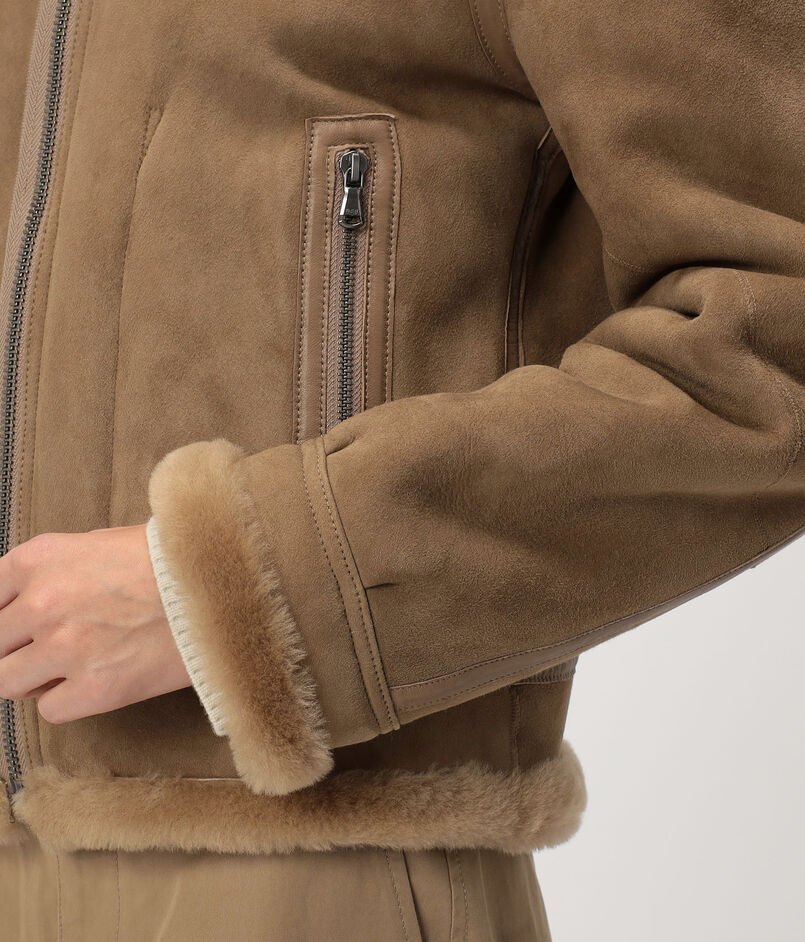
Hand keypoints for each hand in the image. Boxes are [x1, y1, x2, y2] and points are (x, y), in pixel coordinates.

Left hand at [0, 525, 190, 723]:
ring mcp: (65, 650)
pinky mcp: (94, 690)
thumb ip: (56, 569)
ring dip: (31, 676)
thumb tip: (30, 596)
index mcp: (40, 558)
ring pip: (7, 681)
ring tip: (65, 667)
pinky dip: (65, 700)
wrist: (222, 584)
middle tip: (43, 645)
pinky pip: (49, 710)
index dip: (4, 613)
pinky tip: (92, 681)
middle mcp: (42, 603)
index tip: (16, 624)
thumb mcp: (101, 542)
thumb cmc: (170, 558)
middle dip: (14, 645)